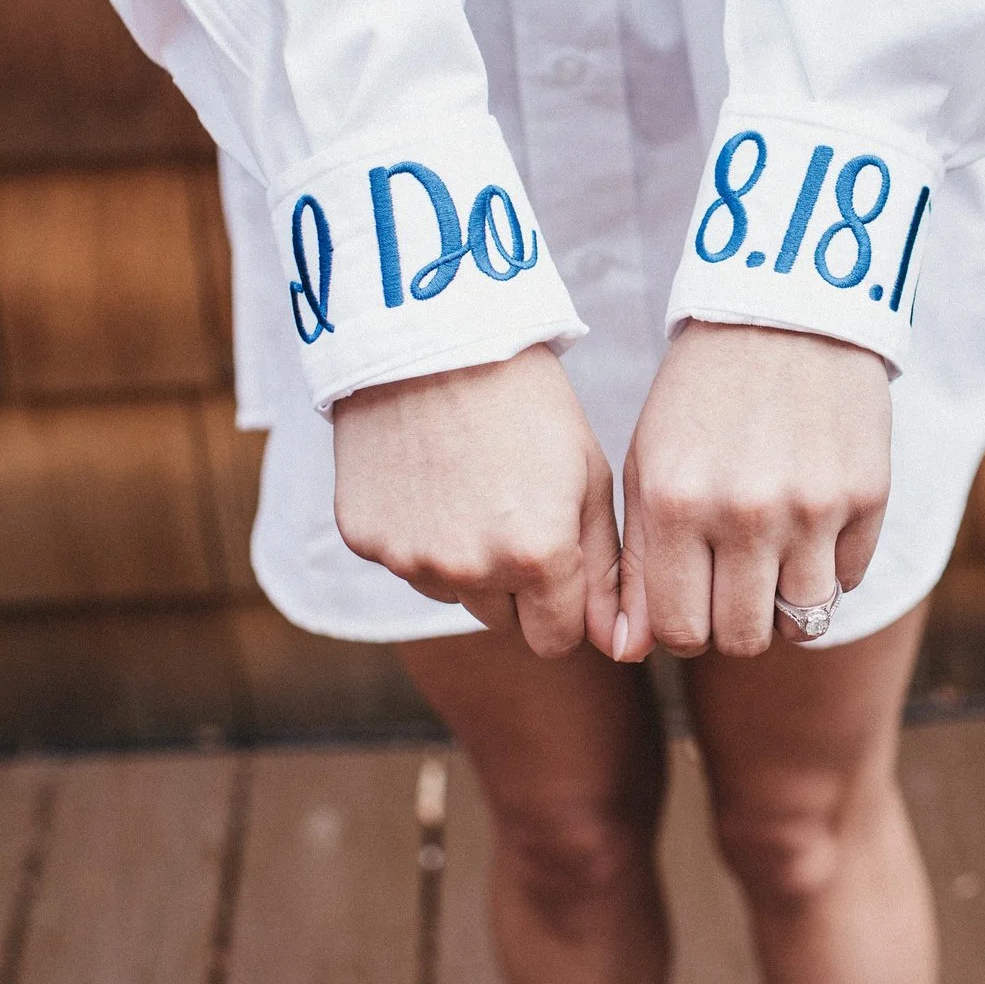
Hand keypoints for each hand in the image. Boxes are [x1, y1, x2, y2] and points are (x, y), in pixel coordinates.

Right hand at [331, 345, 617, 658]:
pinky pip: (405, 562)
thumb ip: (606, 571)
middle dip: (517, 587)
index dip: (567, 604)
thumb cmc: (528, 402)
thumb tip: (620, 646)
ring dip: (467, 561)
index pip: (559, 639)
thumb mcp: (588, 477)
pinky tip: (428, 477)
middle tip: (515, 512)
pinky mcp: (364, 538)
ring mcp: (410, 558)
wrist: (433, 338)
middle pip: (505, 623)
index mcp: (538, 557)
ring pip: (453, 594)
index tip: (563, 561)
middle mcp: (471, 570)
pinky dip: (418, 534)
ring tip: (471, 485)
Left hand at [610, 321, 890, 659]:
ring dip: (786, 603)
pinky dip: (830, 566)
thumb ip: (637, 564)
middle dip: (733, 624)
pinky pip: (849, 578)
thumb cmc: (700, 397)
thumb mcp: (647, 467)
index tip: (691, 602)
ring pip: (802, 620)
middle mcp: (744, 513)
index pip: (676, 632)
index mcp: (674, 504)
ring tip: (774, 558)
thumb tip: (630, 654)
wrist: (785, 311)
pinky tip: (812, 519)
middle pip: (742, 639)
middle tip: (733, 586)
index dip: (682, 630)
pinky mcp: (868, 495)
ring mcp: (812, 507)